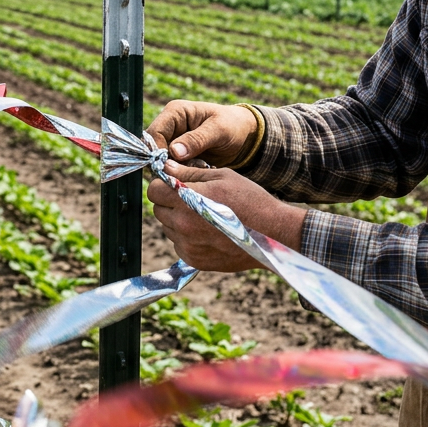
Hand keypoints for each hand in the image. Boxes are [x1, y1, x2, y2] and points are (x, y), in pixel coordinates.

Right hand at [146, 100, 258, 166]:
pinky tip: (199, 169)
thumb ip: (197, 140)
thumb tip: (174, 152)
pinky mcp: (178, 154)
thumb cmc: (233, 126)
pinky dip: (183, 171)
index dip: (157, 151)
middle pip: (154, 148)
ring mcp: (173, 141)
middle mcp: (170, 126)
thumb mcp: (219, 130)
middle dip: (168, 162)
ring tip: (199, 167)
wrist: (244, 136)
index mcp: (175, 112)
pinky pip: (172, 166)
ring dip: (177, 168)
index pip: (154, 133)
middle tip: (187, 169)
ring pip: (162, 160)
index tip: (169, 166)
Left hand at [147, 161, 306, 271]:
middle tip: (193, 200)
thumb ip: (190, 173)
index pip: (154, 191)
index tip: (174, 185)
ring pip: (168, 228)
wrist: (273, 233)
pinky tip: (209, 232)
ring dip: (179, 221)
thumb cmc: (250, 200)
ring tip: (205, 217)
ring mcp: (187, 244)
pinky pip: (179, 245)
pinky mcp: (193, 259)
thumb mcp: (222, 176)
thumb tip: (167, 167)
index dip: (163, 185)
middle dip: (170, 203)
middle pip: (158, 210)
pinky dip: (188, 239)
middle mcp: (182, 224)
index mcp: (186, 199)